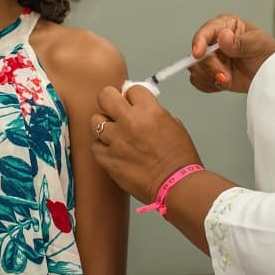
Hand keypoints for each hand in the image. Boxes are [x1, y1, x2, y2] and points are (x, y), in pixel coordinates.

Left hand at [90, 84, 201, 204]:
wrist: (176, 185)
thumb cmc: (179, 159)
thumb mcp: (174, 125)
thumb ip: (154, 112)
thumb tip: (140, 107)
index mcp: (149, 111)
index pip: (131, 89)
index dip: (132, 96)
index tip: (132, 102)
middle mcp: (129, 122)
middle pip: (105, 96)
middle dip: (110, 100)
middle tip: (114, 109)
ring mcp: (116, 140)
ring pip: (95, 121)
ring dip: (104, 126)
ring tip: (113, 134)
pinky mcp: (108, 159)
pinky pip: (95, 146)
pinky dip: (103, 148)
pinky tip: (113, 151)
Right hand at [189, 14, 274, 93]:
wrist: (273, 75)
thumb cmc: (269, 54)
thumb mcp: (258, 44)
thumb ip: (240, 42)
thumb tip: (223, 38)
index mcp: (225, 26)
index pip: (206, 31)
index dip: (199, 42)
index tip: (198, 54)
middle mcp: (214, 41)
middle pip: (198, 53)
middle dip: (210, 67)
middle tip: (225, 76)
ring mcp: (212, 58)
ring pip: (195, 68)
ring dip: (210, 78)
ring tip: (228, 80)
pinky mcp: (211, 74)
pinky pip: (199, 81)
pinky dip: (209, 85)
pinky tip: (223, 84)